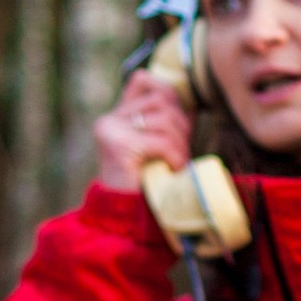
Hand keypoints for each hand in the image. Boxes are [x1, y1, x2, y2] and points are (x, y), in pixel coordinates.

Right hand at [92, 69, 194, 199]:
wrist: (124, 219)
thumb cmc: (146, 184)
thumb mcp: (158, 145)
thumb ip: (167, 120)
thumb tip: (191, 101)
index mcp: (115, 116)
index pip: (143, 80)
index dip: (166, 94)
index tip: (176, 124)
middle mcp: (108, 120)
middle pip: (161, 98)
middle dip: (181, 124)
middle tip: (180, 151)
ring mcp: (111, 131)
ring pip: (165, 117)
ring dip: (180, 142)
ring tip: (177, 163)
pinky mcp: (119, 146)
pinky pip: (162, 140)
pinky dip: (175, 155)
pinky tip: (173, 170)